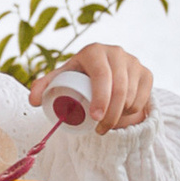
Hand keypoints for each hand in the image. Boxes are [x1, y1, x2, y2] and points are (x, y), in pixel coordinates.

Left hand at [35, 42, 152, 132]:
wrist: (104, 68)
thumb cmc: (79, 75)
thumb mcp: (62, 78)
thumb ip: (44, 86)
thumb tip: (33, 101)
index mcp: (94, 51)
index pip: (102, 75)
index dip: (101, 98)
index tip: (95, 117)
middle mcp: (116, 52)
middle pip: (120, 88)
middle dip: (111, 114)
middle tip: (100, 129)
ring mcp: (134, 61)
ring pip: (132, 96)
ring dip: (121, 115)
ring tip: (107, 123)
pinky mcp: (146, 72)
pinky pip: (144, 98)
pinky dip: (133, 111)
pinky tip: (121, 113)